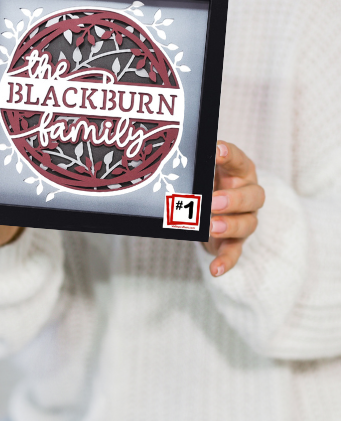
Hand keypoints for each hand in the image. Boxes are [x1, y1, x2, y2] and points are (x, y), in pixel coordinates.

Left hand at [204, 141, 264, 277]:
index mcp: (239, 172)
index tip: (216, 151)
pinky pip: (234, 252)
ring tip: (211, 227)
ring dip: (230, 225)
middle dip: (234, 199)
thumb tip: (165, 159)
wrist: (212, 211)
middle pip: (254, 196)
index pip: (239, 160)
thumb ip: (195, 168)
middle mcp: (248, 194)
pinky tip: (215, 270)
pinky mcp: (235, 242)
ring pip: (248, 223)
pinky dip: (226, 261)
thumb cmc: (208, 186)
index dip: (230, 155)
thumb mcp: (203, 174)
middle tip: (213, 201)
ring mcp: (244, 219)